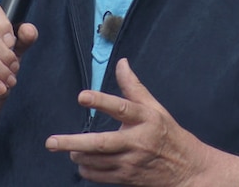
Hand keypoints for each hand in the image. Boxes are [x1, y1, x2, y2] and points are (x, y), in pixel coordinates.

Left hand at [45, 58, 209, 185]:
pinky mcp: (128, 178)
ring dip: (78, 155)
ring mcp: (131, 163)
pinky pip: (101, 176)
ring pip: (97, 161)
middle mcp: (137, 141)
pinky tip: (81, 163)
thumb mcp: (155, 107)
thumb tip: (121, 63)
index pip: (122, 108)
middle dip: (74, 142)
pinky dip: (87, 170)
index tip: (82, 96)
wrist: (187, 169)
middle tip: (52, 141)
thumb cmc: (168, 133)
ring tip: (68, 148)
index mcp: (146, 119)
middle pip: (102, 143)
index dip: (101, 101)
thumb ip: (134, 87)